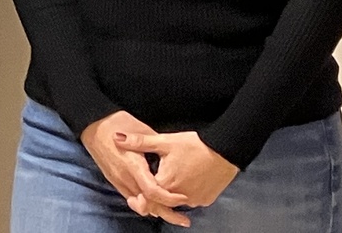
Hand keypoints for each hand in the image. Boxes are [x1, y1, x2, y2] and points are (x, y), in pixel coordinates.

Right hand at [81, 112, 192, 225]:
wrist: (92, 125)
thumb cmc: (116, 123)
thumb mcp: (141, 130)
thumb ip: (156, 146)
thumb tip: (173, 152)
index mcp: (133, 164)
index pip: (152, 191)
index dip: (169, 198)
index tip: (183, 197)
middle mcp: (125, 176)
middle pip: (147, 204)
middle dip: (167, 213)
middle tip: (184, 219)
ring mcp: (117, 180)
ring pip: (139, 204)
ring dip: (156, 210)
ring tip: (173, 215)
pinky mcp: (113, 180)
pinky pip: (131, 199)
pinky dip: (144, 205)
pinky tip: (154, 206)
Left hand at [116, 130, 237, 209]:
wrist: (225, 150)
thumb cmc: (194, 145)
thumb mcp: (164, 141)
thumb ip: (139, 142)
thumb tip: (116, 138)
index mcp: (166, 183)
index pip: (147, 196)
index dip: (140, 193)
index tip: (136, 190)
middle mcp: (180, 196)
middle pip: (161, 202)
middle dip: (154, 197)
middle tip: (149, 188)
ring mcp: (195, 200)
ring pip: (176, 203)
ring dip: (168, 196)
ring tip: (165, 182)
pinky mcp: (206, 199)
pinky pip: (190, 201)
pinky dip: (182, 195)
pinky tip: (181, 183)